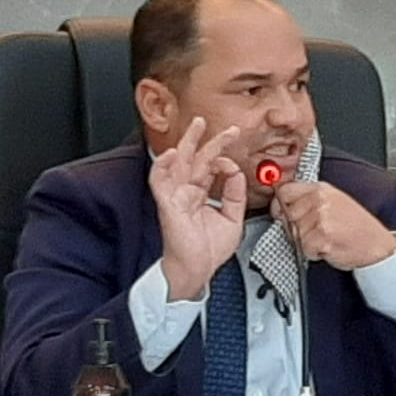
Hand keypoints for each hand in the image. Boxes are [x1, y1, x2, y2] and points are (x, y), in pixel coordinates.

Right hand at [149, 117, 246, 299]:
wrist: (197, 270)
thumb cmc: (208, 250)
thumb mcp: (232, 218)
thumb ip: (235, 195)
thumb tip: (236, 172)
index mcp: (200, 194)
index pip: (209, 166)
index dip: (223, 156)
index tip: (235, 157)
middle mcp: (187, 192)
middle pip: (195, 159)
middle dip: (206, 139)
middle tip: (218, 125)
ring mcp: (176, 197)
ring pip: (178, 163)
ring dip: (186, 143)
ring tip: (197, 126)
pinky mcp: (168, 205)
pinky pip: (160, 182)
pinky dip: (163, 167)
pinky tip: (171, 154)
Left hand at [271, 181, 395, 270]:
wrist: (377, 246)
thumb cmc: (356, 227)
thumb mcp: (334, 203)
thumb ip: (308, 200)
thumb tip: (282, 206)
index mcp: (321, 189)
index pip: (285, 191)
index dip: (280, 205)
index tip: (283, 214)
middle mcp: (320, 200)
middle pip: (287, 215)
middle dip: (296, 227)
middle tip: (315, 232)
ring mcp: (321, 218)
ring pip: (295, 234)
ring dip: (306, 242)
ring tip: (326, 239)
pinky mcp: (322, 236)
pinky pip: (304, 249)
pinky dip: (313, 253)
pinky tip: (328, 247)